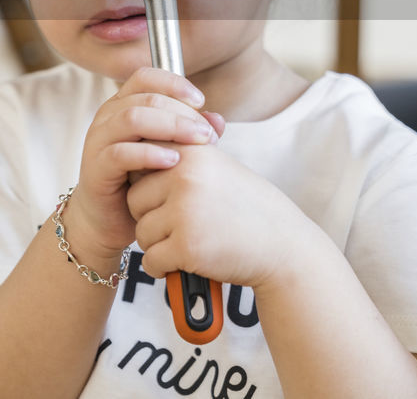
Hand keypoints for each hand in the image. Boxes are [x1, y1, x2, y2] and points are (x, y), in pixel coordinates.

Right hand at [66, 67, 224, 262]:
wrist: (111, 219)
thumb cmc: (141, 182)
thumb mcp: (170, 153)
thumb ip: (191, 134)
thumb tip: (217, 120)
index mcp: (122, 105)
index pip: (146, 77)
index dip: (174, 84)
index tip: (201, 102)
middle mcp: (107, 118)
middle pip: (145, 98)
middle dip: (182, 112)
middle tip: (207, 132)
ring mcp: (99, 141)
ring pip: (132, 118)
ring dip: (170, 127)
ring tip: (197, 141)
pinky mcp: (96, 167)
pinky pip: (120, 153)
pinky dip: (149, 154)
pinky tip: (173, 161)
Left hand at [127, 142, 311, 290]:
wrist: (283, 246)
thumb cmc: (246, 206)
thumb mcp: (216, 166)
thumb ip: (179, 156)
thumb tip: (135, 149)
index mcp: (190, 152)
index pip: (141, 165)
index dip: (152, 188)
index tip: (171, 199)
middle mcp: (184, 176)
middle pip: (134, 200)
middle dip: (151, 217)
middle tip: (182, 226)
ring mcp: (184, 211)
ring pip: (141, 232)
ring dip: (158, 245)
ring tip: (188, 242)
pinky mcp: (186, 245)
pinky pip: (150, 260)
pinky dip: (162, 267)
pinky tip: (184, 263)